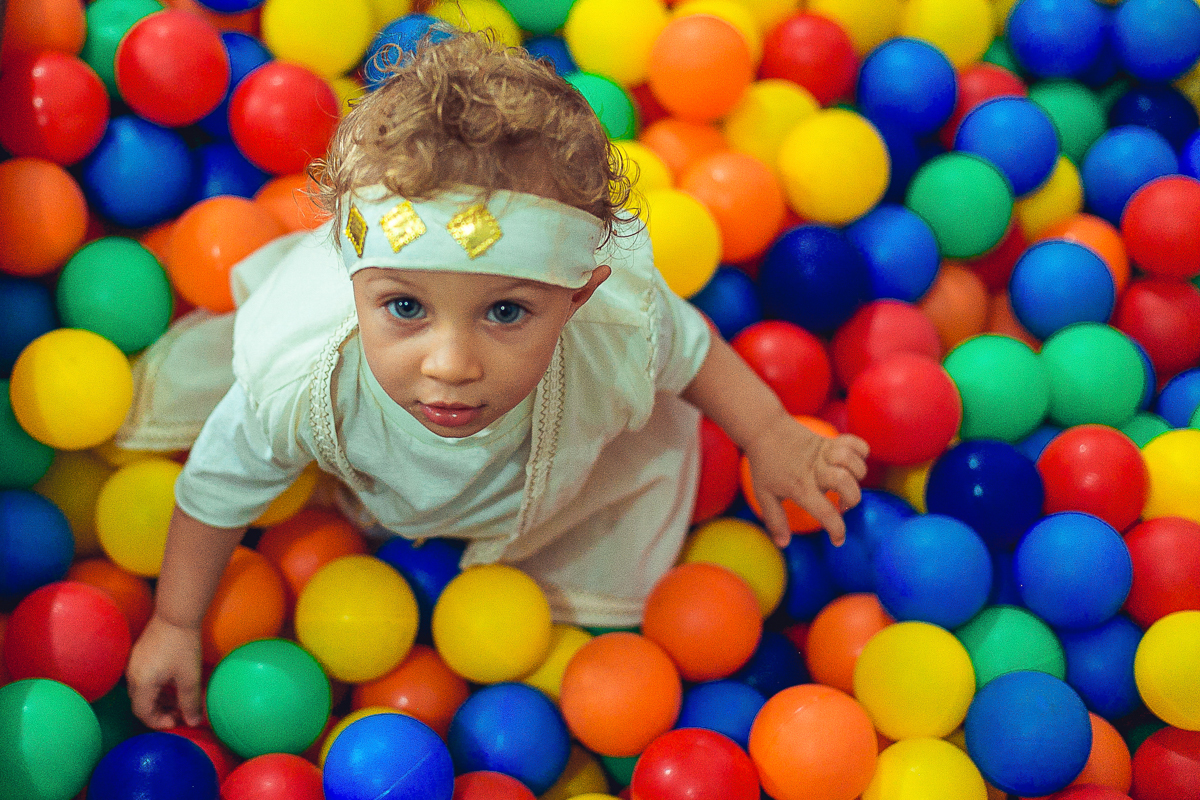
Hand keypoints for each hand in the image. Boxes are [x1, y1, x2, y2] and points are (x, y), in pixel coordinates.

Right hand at [126, 614, 205, 729]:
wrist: (176, 614)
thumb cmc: (183, 645)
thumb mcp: (190, 677)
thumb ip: (190, 703)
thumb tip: (193, 722)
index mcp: (142, 684)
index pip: (143, 713)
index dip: (159, 722)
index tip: (177, 722)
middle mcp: (132, 675)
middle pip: (142, 703)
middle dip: (161, 712)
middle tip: (181, 713)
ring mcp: (133, 664)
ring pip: (143, 691)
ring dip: (160, 699)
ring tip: (180, 700)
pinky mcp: (139, 655)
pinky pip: (144, 678)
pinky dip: (157, 686)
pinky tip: (174, 683)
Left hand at [742, 416, 869, 547]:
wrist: (764, 429)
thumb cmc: (765, 464)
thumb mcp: (764, 494)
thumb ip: (774, 520)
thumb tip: (784, 544)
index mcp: (800, 487)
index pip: (825, 512)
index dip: (837, 530)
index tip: (838, 540)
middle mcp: (815, 470)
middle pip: (846, 484)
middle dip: (852, 499)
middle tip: (842, 504)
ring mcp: (823, 453)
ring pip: (853, 463)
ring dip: (857, 475)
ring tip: (847, 481)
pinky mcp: (829, 440)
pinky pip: (855, 443)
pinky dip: (860, 452)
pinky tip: (851, 461)